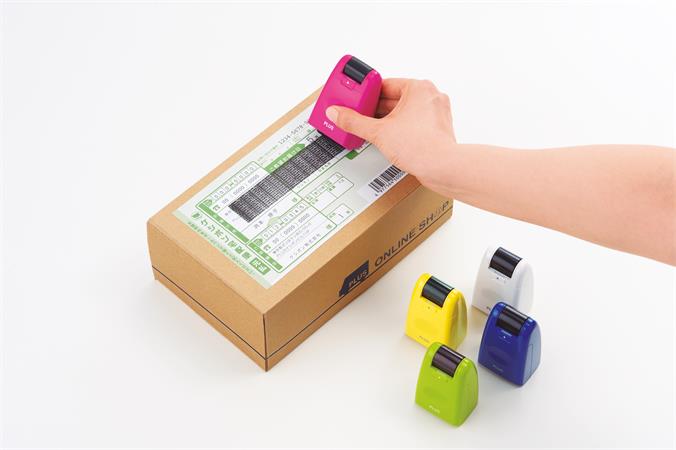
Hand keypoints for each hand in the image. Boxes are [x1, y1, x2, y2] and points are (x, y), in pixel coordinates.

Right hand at [326, 78, 456, 192]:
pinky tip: (389, 139)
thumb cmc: (421, 146)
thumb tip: (337, 113)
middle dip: (375, 109)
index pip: (384, 84)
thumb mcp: (378, 132)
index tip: (354, 100)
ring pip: (404, 112)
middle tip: (358, 116)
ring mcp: (435, 113)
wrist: (442, 168)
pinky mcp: (436, 129)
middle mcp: (430, 97)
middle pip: (393, 98)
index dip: (366, 93)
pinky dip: (400, 129)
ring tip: (372, 129)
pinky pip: (413, 124)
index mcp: (418, 88)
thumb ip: (354, 122)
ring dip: (387, 120)